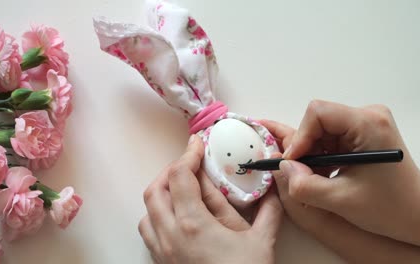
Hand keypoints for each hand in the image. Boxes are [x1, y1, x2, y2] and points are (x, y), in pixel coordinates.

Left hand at [138, 135, 282, 263]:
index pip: (180, 176)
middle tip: (191, 166)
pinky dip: (157, 216)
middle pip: (155, 189)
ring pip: (147, 211)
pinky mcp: (161, 263)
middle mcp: (170, 235)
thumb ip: (267, 211)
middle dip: (171, 172)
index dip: (188, 155)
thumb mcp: (260, 242)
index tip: (197, 145)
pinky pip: (148, 231)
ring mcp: (162, 251)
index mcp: (192, 224)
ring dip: (161, 194)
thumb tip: (271, 188)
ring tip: (182, 190)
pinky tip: (176, 218)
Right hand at [262, 118, 419, 262]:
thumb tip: (282, 167)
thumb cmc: (391, 207)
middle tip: (302, 174)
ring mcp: (366, 123)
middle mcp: (368, 116)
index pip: (318, 113)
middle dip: (306, 148)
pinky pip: (329, 137)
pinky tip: (326, 174)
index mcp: (368, 124)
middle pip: (318, 120)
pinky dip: (322, 156)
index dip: (300, 137)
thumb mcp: (341, 201)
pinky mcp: (363, 133)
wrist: (418, 214)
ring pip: (320, 130)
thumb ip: (305, 186)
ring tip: (316, 178)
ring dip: (313, 154)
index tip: (295, 162)